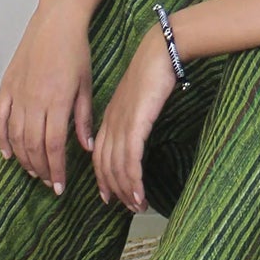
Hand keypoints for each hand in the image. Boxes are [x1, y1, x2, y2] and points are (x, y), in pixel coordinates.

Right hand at [0, 3, 94, 194]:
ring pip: (16, 136)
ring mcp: (18, 94)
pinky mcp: (6, 86)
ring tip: (34, 171)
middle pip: (34, 146)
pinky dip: (2, 139)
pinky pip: (0, 119)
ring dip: (24, 158)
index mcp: (57, 101)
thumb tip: (85, 147)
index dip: (56, 170)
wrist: (56, 21)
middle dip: (42, 169)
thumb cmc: (76, 51)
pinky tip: (8, 153)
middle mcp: (34, 101)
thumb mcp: (86, 84)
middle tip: (50, 182)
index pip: (54, 146)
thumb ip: (83, 118)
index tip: (60, 187)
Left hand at [93, 29, 177, 212]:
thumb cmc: (153, 70)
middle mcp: (111, 124)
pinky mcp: (135, 124)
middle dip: (116, 191)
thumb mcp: (138, 97)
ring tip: (138, 207)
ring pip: (117, 168)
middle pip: (105, 166)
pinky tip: (140, 195)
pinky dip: (134, 181)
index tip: (110, 196)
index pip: (100, 156)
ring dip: (127, 191)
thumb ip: (132, 116)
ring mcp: (122, 124)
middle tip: (128, 208)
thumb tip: (135, 132)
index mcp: (109, 117)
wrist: (160, 51)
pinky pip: (130, 160)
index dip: (103, 179)